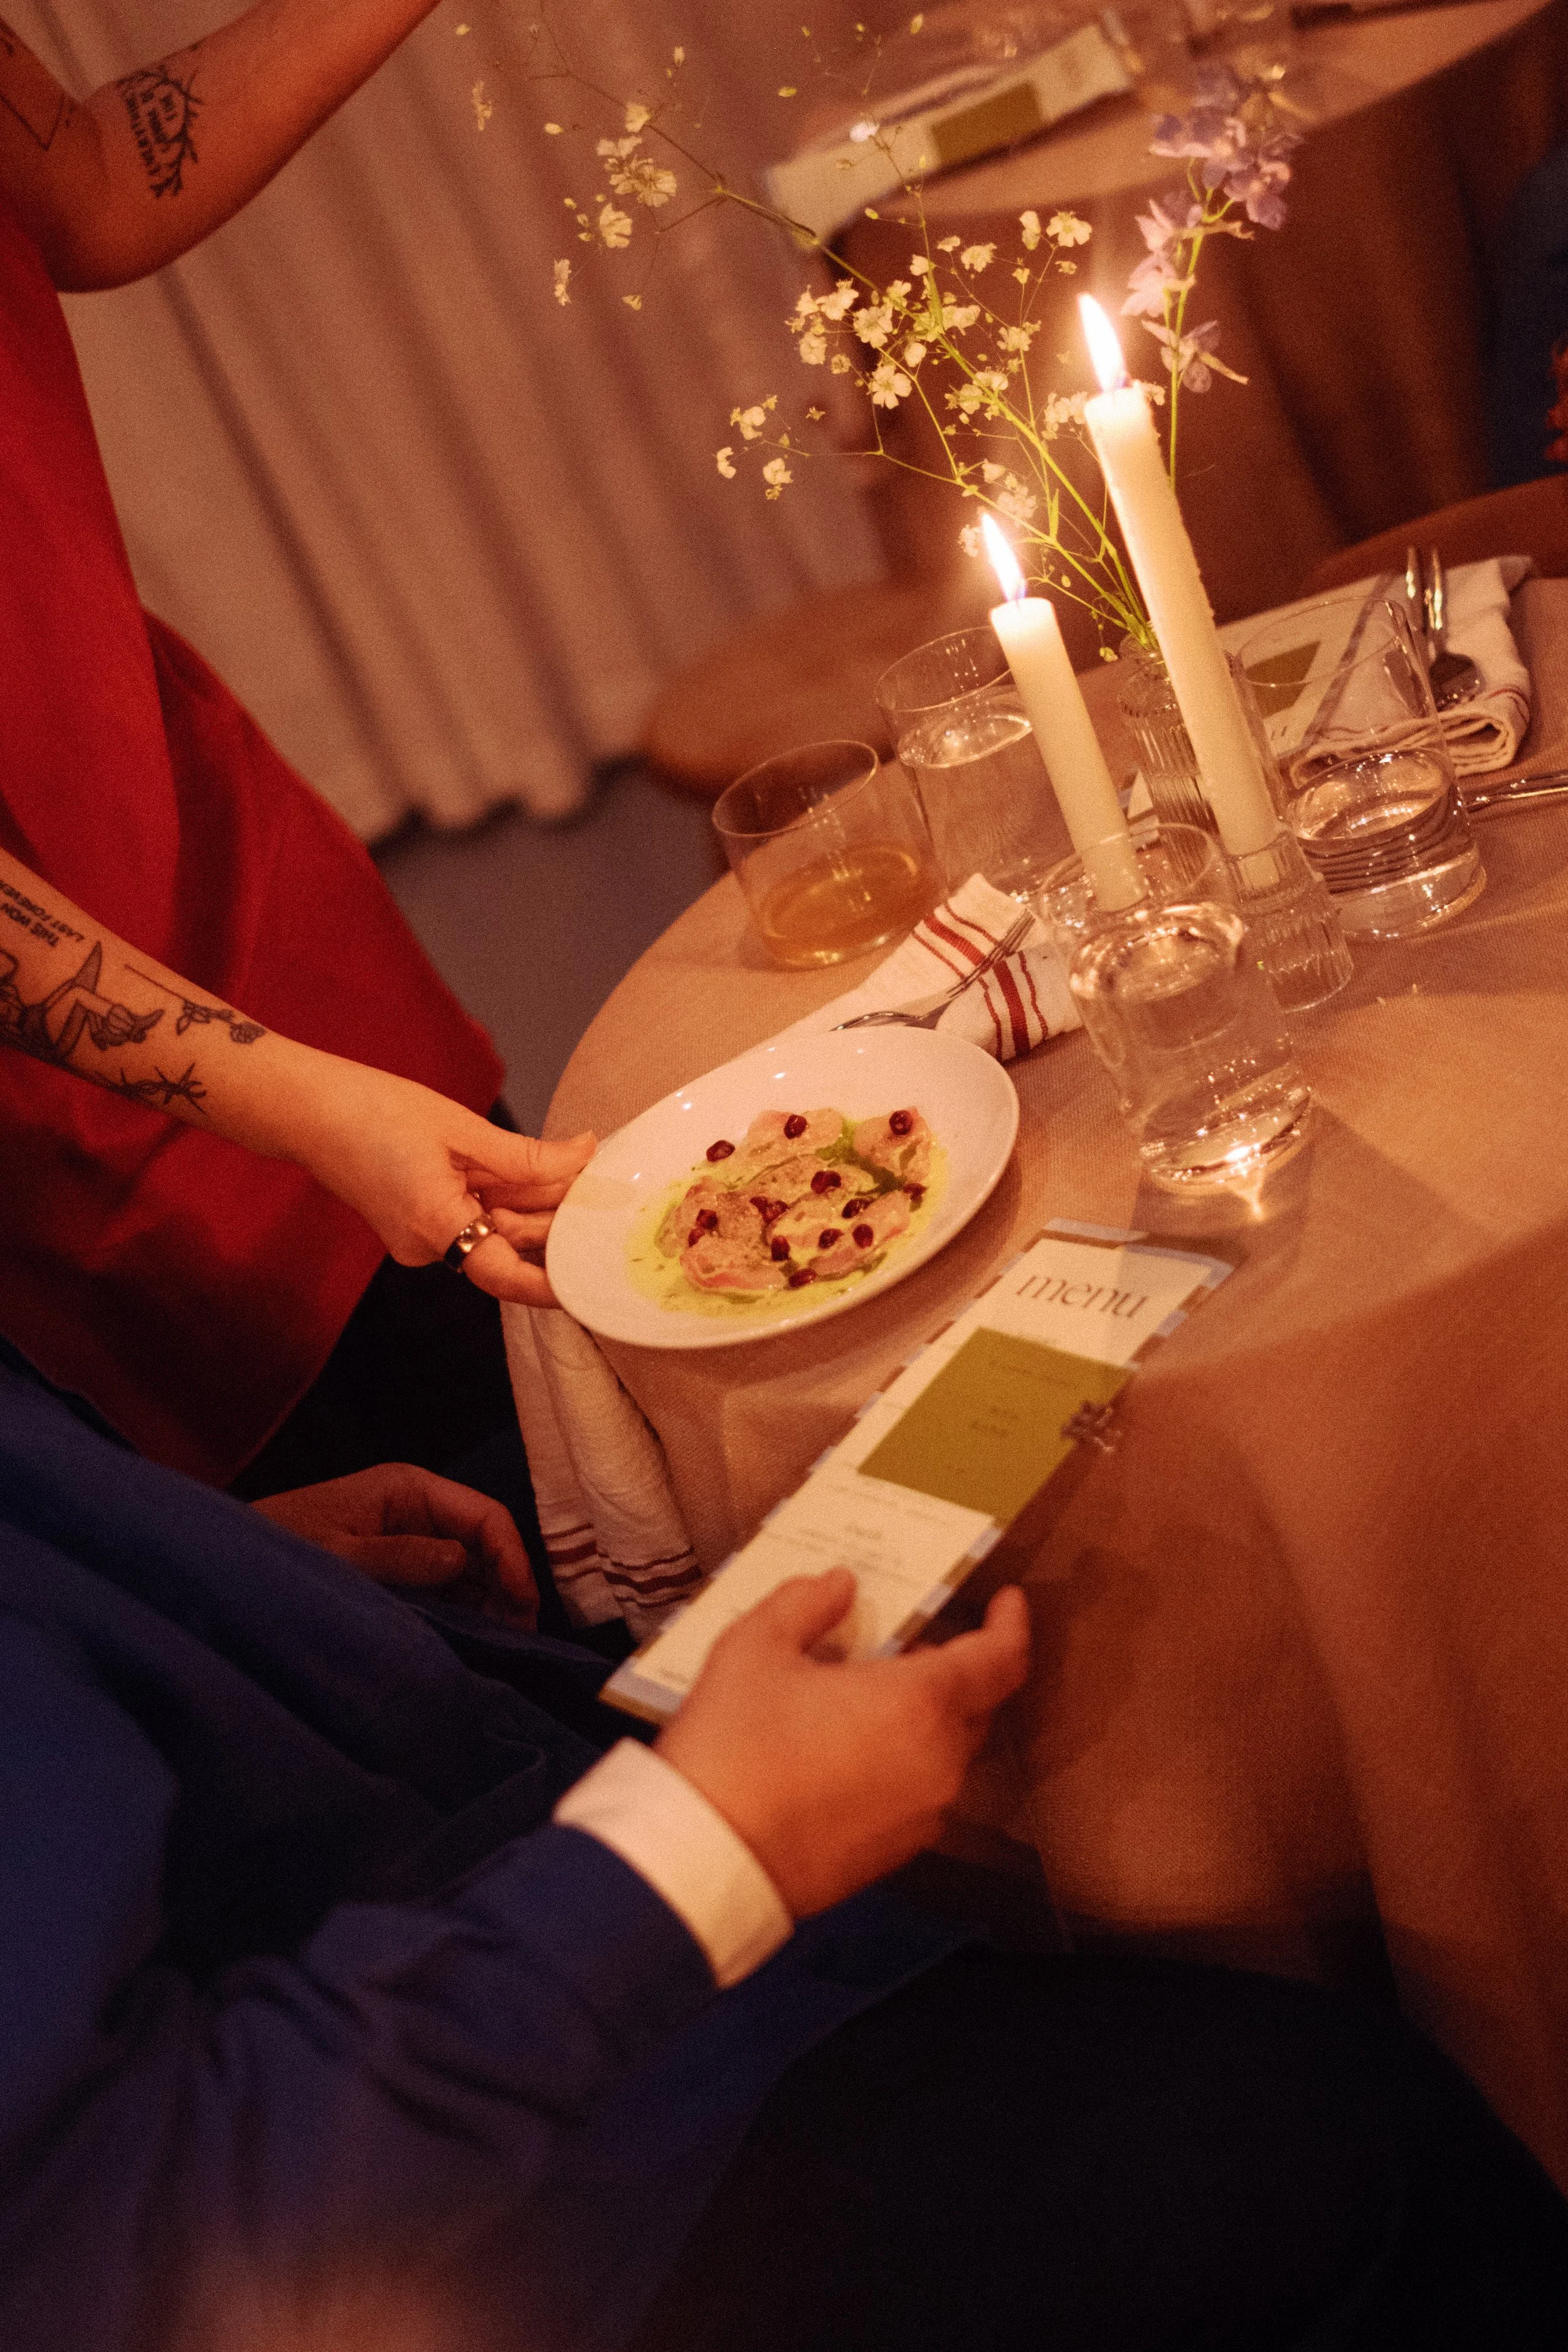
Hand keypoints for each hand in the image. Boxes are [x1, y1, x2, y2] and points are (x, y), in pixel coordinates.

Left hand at [253, 1465, 537, 1620]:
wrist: (231, 1562)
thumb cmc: (281, 1547)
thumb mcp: (339, 1554)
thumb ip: (399, 1556)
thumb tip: (461, 1562)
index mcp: (410, 1489)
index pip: (485, 1515)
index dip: (512, 1557)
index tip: (522, 1606)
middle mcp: (418, 1508)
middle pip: (485, 1542)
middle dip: (507, 1586)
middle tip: (519, 1637)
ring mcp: (409, 1536)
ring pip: (471, 1567)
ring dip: (489, 1602)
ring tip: (502, 1645)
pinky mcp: (399, 1566)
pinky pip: (446, 1585)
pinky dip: (465, 1609)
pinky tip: (472, 1639)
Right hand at [287, 1052, 594, 1306]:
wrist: (306, 1107)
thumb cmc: (372, 1110)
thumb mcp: (460, 1129)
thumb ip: (525, 1155)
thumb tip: (582, 1157)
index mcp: (434, 1227)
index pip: (507, 1277)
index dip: (555, 1283)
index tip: (596, 1278)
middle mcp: (425, 1247)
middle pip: (507, 1248)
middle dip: (553, 1220)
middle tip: (599, 1187)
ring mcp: (417, 1239)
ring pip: (492, 1232)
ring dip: (530, 1204)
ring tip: (572, 1169)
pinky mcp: (415, 1223)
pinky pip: (470, 1218)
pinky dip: (501, 1198)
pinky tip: (531, 1171)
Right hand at [657, 1570, 1029, 1917]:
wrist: (708, 1858)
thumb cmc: (735, 1744)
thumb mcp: (756, 1648)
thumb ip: (805, 1603)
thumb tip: (839, 1584)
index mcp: (920, 1703)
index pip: (1000, 1660)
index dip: (1011, 1626)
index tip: (1008, 1601)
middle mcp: (938, 1762)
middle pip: (976, 1707)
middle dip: (956, 1671)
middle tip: (910, 1644)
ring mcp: (921, 1816)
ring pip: (946, 1754)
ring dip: (924, 1720)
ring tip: (869, 1698)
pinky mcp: (894, 1855)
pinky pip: (918, 1795)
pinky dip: (902, 1764)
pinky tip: (848, 1754)